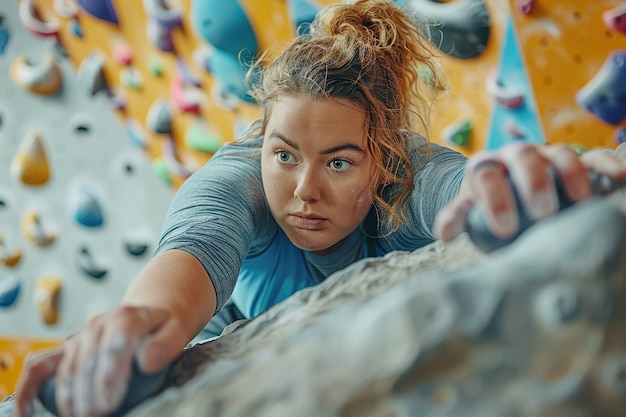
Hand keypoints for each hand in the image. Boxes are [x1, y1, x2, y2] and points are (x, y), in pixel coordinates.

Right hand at [14, 305, 187, 416]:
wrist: (147, 315)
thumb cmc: (163, 328)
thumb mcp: (176, 330)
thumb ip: (165, 345)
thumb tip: (146, 362)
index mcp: (128, 317)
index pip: (116, 346)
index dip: (110, 375)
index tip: (110, 402)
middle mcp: (99, 325)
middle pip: (89, 361)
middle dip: (90, 393)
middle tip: (96, 416)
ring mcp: (79, 338)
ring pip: (69, 369)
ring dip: (70, 397)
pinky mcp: (65, 350)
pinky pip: (40, 367)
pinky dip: (29, 389)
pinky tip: (27, 413)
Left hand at [434, 143, 625, 241]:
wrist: (505, 188)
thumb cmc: (486, 205)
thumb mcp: (469, 209)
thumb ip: (458, 218)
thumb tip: (444, 234)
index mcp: (486, 167)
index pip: (486, 175)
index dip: (495, 199)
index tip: (505, 228)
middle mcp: (516, 156)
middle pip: (524, 158)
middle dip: (534, 183)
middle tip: (543, 212)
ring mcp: (548, 156)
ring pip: (560, 153)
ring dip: (572, 174)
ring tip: (583, 201)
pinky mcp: (577, 160)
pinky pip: (594, 156)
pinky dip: (607, 165)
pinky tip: (620, 180)